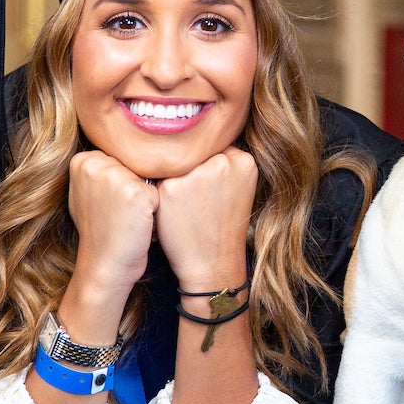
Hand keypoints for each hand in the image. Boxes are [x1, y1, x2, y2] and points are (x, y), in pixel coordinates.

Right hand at [67, 151, 159, 296]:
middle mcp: (96, 163)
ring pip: (149, 178)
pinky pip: (160, 193)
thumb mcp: (88, 193)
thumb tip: (125, 147)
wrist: (105, 265)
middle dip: (136, 187)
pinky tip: (141, 224)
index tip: (109, 203)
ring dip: (147, 198)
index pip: (121, 157)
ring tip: (131, 218)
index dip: (123, 181)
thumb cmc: (101, 230)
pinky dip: (156, 211)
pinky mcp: (136, 192)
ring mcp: (116, 177)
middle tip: (120, 213)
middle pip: (136, 165)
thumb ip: (101, 168)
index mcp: (82, 160)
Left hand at [155, 148, 256, 292]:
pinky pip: (160, 178)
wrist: (212, 263)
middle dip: (194, 172)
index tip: (213, 190)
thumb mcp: (239, 187)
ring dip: (177, 179)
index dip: (210, 168)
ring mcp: (195, 174)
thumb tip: (197, 139)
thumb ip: (225, 161)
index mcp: (243, 160)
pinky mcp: (170, 187)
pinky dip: (164, 193)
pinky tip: (174, 210)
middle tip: (200, 202)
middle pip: (196, 154)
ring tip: (188, 207)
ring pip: (177, 164)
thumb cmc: (224, 226)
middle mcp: (221, 162)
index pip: (216, 148)